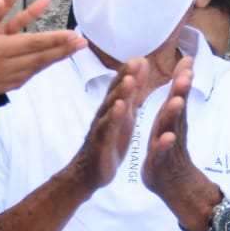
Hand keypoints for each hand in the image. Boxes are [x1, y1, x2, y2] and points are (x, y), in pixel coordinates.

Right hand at [0, 0, 84, 104]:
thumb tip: (0, 1)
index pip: (35, 43)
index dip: (57, 39)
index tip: (75, 36)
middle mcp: (3, 67)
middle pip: (40, 58)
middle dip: (63, 50)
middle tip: (83, 44)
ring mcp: (0, 80)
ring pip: (34, 69)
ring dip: (52, 60)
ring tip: (67, 53)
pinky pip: (22, 78)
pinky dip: (35, 71)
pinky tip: (38, 68)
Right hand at [65, 59, 148, 191]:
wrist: (89, 172)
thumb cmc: (109, 140)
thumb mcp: (124, 115)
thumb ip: (133, 92)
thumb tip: (141, 67)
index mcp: (113, 108)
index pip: (119, 86)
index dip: (129, 72)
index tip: (140, 57)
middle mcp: (105, 115)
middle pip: (114, 93)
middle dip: (124, 77)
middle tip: (134, 63)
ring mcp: (101, 129)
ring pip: (110, 109)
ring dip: (119, 94)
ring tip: (129, 81)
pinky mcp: (101, 144)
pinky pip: (107, 130)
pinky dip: (113, 119)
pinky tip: (120, 110)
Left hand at [141, 56, 219, 228]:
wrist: (173, 185)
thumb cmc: (168, 148)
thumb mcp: (173, 121)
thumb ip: (178, 96)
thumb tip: (186, 71)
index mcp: (172, 119)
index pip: (177, 96)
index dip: (181, 79)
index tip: (187, 61)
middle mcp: (173, 129)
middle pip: (177, 108)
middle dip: (180, 91)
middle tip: (186, 75)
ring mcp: (168, 146)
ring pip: (171, 128)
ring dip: (173, 114)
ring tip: (177, 100)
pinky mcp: (160, 162)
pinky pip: (162, 152)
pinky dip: (164, 144)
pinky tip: (166, 138)